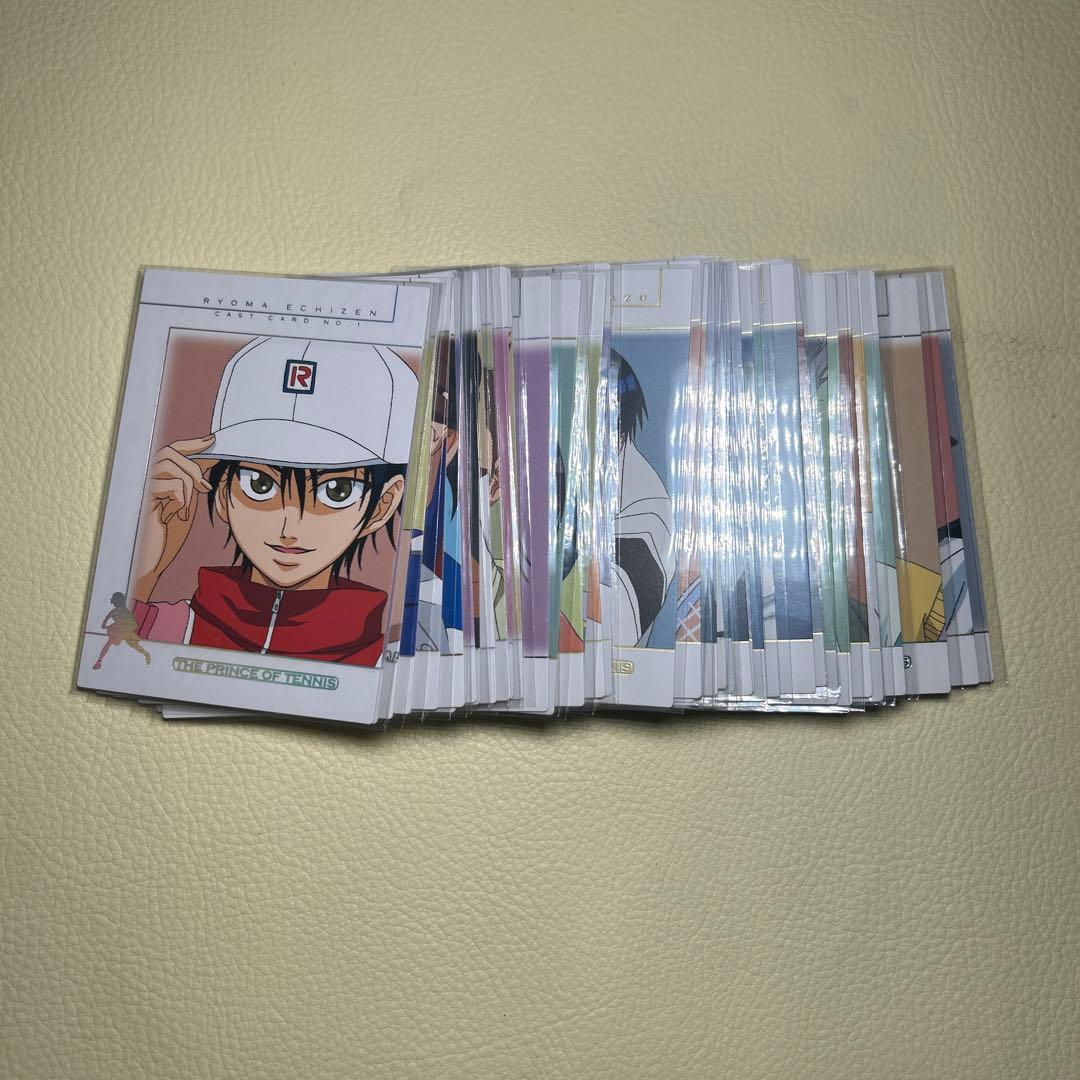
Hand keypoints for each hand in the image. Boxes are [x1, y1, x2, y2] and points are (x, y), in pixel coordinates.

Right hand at [132, 435, 214, 600]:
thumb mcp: (186, 502)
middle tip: (204, 489)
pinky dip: (180, 500)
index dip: (191, 443)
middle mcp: (144, 477)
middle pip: (170, 451)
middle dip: (192, 467)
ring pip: (170, 465)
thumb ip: (192, 482)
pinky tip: (174, 516)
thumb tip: (208, 459)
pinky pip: (170, 484)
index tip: (212, 440)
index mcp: (155, 477)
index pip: (172, 450)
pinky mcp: (141, 498)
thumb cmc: (167, 533)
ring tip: (184, 508)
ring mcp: (141, 486)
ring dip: (186, 486)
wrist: (153, 559)